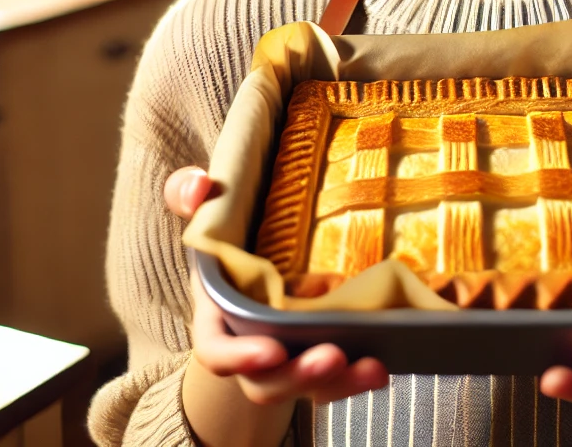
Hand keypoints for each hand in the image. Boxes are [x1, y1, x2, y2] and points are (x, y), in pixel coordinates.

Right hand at [165, 166, 388, 407]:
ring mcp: (282, 364)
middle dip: (299, 374)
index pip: (215, 351)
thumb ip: (188, 194)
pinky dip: (356, 378)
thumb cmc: (225, 241)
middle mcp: (247, 352)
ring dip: (338, 383)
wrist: (249, 272)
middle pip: (266, 381)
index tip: (272, 351)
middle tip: (334, 355)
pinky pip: (333, 382)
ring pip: (304, 387)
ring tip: (374, 367)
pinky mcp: (312, 364)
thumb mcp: (204, 213)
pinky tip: (383, 366)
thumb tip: (200, 184)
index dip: (239, 358)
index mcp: (214, 319)